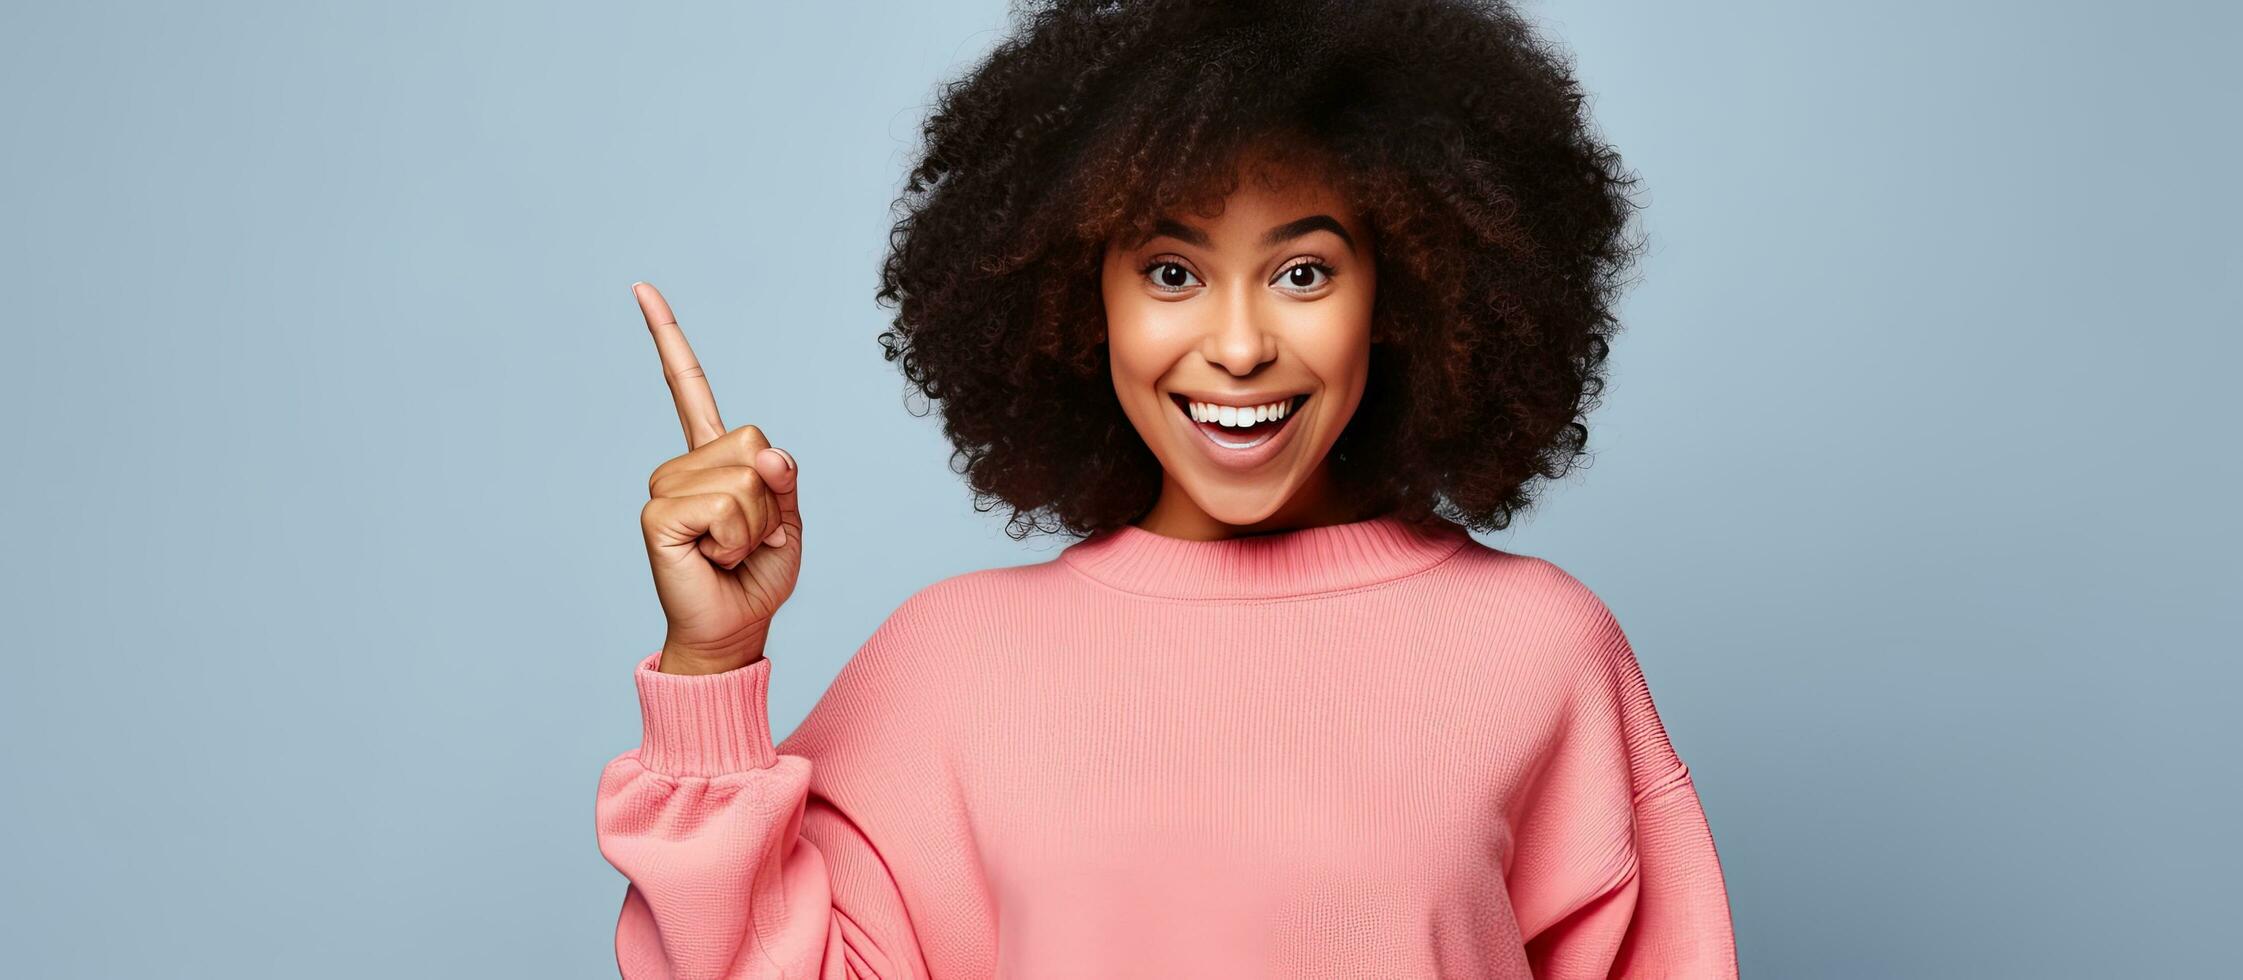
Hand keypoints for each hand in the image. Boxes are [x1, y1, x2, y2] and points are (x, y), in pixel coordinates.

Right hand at [632, 282, 802, 674]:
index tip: (641, 289)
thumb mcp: (788, 522)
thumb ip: (783, 480)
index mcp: (711, 459)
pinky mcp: (656, 515)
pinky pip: (722, 506)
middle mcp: (681, 466)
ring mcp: (664, 487)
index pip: (687, 388)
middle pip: (754, 443)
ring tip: (730, 551)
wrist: (733, 629)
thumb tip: (767, 455)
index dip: (668, 338)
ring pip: (743, 479)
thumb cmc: (756, 577)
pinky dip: (736, 537)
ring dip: (755, 524)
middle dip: (770, 499)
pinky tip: (713, 557)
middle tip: (750, 538)